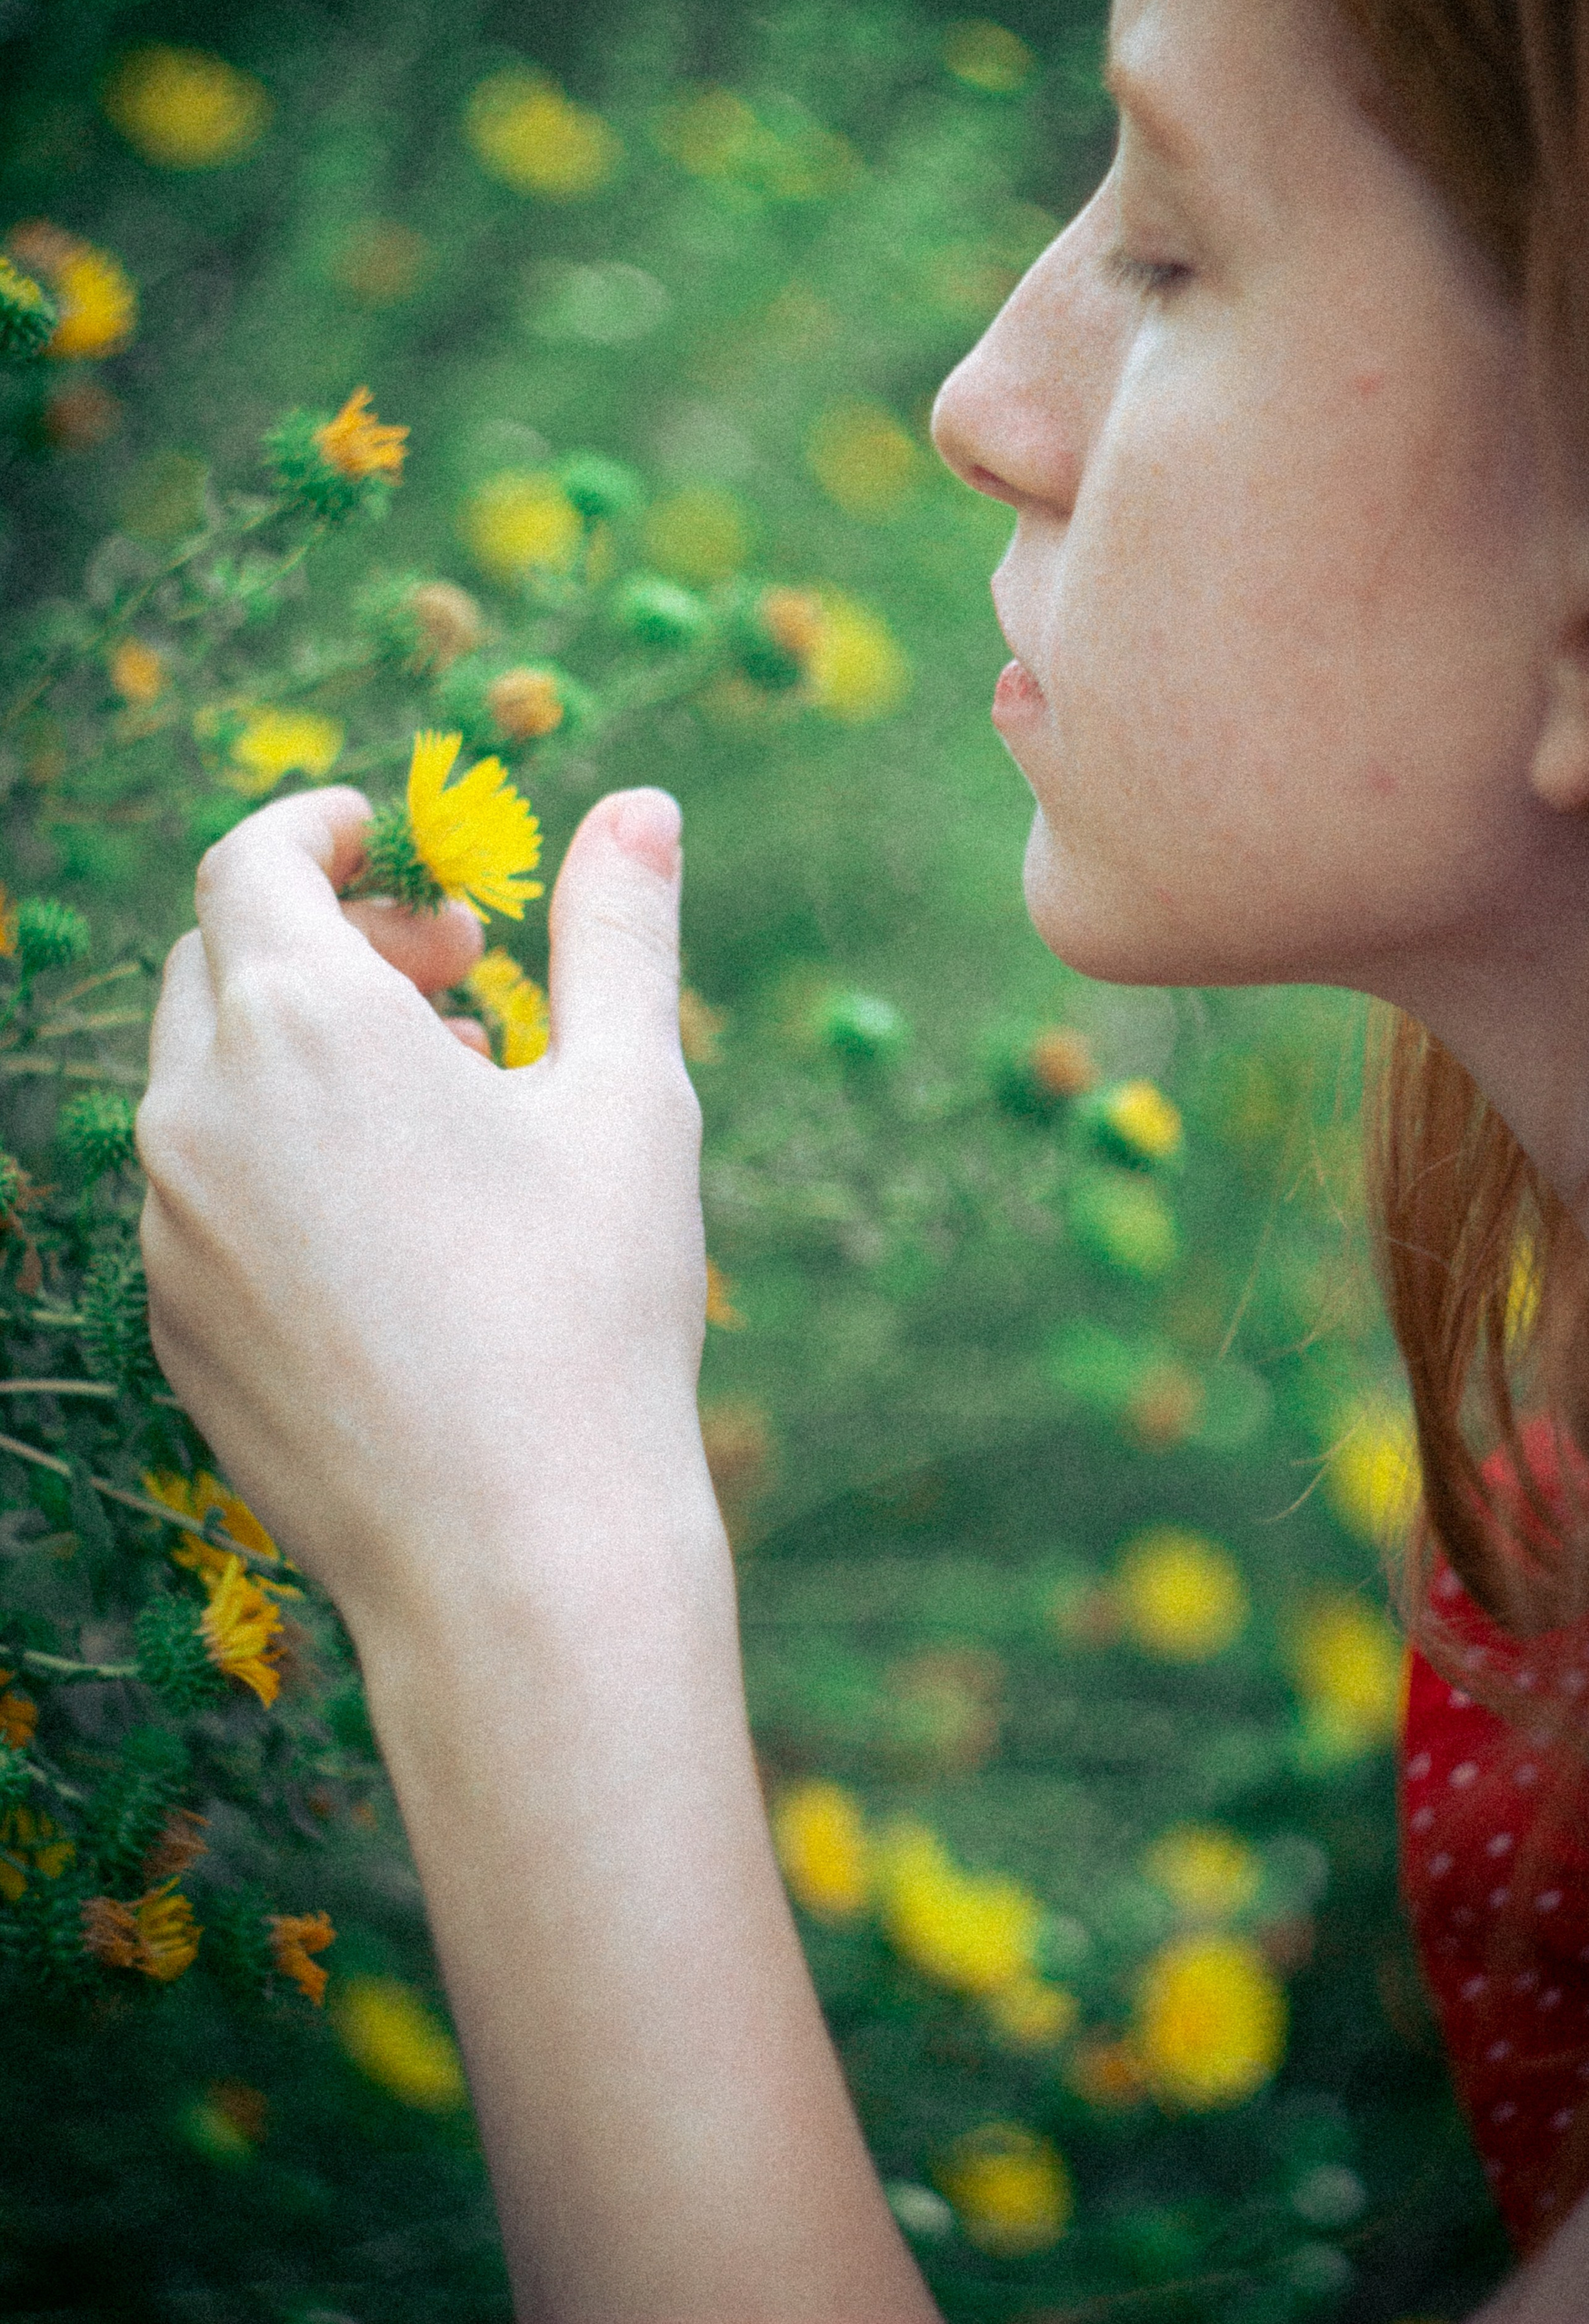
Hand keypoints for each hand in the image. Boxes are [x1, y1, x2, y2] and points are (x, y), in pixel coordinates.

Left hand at [136, 782, 713, 1643]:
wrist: (516, 1557)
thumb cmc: (587, 1309)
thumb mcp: (629, 1096)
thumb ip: (618, 931)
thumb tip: (643, 806)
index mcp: (300, 1023)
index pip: (253, 862)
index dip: (319, 829)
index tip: (388, 841)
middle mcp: (198, 1113)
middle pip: (218, 961)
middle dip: (330, 939)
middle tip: (459, 987)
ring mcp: (170, 1230)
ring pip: (206, 1082)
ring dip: (305, 1053)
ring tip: (449, 1110)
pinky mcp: (171, 1326)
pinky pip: (202, 1195)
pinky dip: (274, 1159)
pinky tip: (393, 1227)